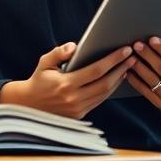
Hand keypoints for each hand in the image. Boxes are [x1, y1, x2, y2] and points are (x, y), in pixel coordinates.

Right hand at [0, 42, 135, 118]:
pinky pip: (99, 100)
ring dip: (118, 80)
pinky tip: (115, 80)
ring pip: (105, 94)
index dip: (113, 60)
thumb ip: (58, 53)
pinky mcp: (80, 114)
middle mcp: (74, 98)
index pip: (96, 70)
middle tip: (132, 58)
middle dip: (121, 69)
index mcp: (65, 84)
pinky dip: (109, 90)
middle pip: (105, 83)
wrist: (28, 105)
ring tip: (127, 67)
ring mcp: (78, 108)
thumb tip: (75, 46)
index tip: (124, 50)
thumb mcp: (44, 63)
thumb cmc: (38, 80)